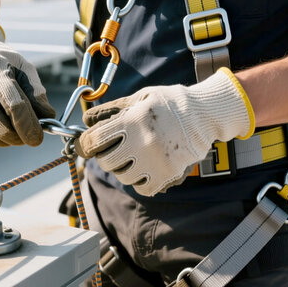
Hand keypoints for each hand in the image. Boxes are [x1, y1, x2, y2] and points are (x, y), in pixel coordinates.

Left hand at [74, 68, 254, 195]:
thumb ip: (111, 110)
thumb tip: (85, 121)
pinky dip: (140, 181)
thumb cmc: (167, 103)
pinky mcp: (168, 174)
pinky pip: (142, 188)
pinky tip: (145, 168)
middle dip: (105, 156)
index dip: (84, 144)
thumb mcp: (138, 98)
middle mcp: (142, 142)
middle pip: (106, 161)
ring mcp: (156, 161)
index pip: (94, 140)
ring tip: (133, 156)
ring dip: (123, 168)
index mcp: (132, 120)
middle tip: (114, 149)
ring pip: (123, 177)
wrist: (203, 114)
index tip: (84, 146)